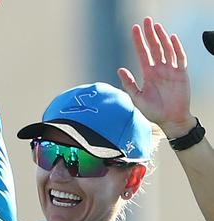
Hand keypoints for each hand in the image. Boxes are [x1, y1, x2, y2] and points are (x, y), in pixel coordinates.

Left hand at [118, 17, 195, 137]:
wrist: (170, 120)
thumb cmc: (153, 111)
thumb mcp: (137, 98)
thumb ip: (128, 84)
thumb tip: (120, 69)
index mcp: (148, 73)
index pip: (142, 53)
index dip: (138, 41)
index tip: (134, 29)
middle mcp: (159, 69)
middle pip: (154, 47)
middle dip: (150, 34)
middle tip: (146, 20)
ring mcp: (171, 70)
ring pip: (166, 49)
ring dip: (161, 37)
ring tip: (156, 26)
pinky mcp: (181, 74)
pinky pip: (180, 58)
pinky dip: (176, 48)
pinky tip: (171, 38)